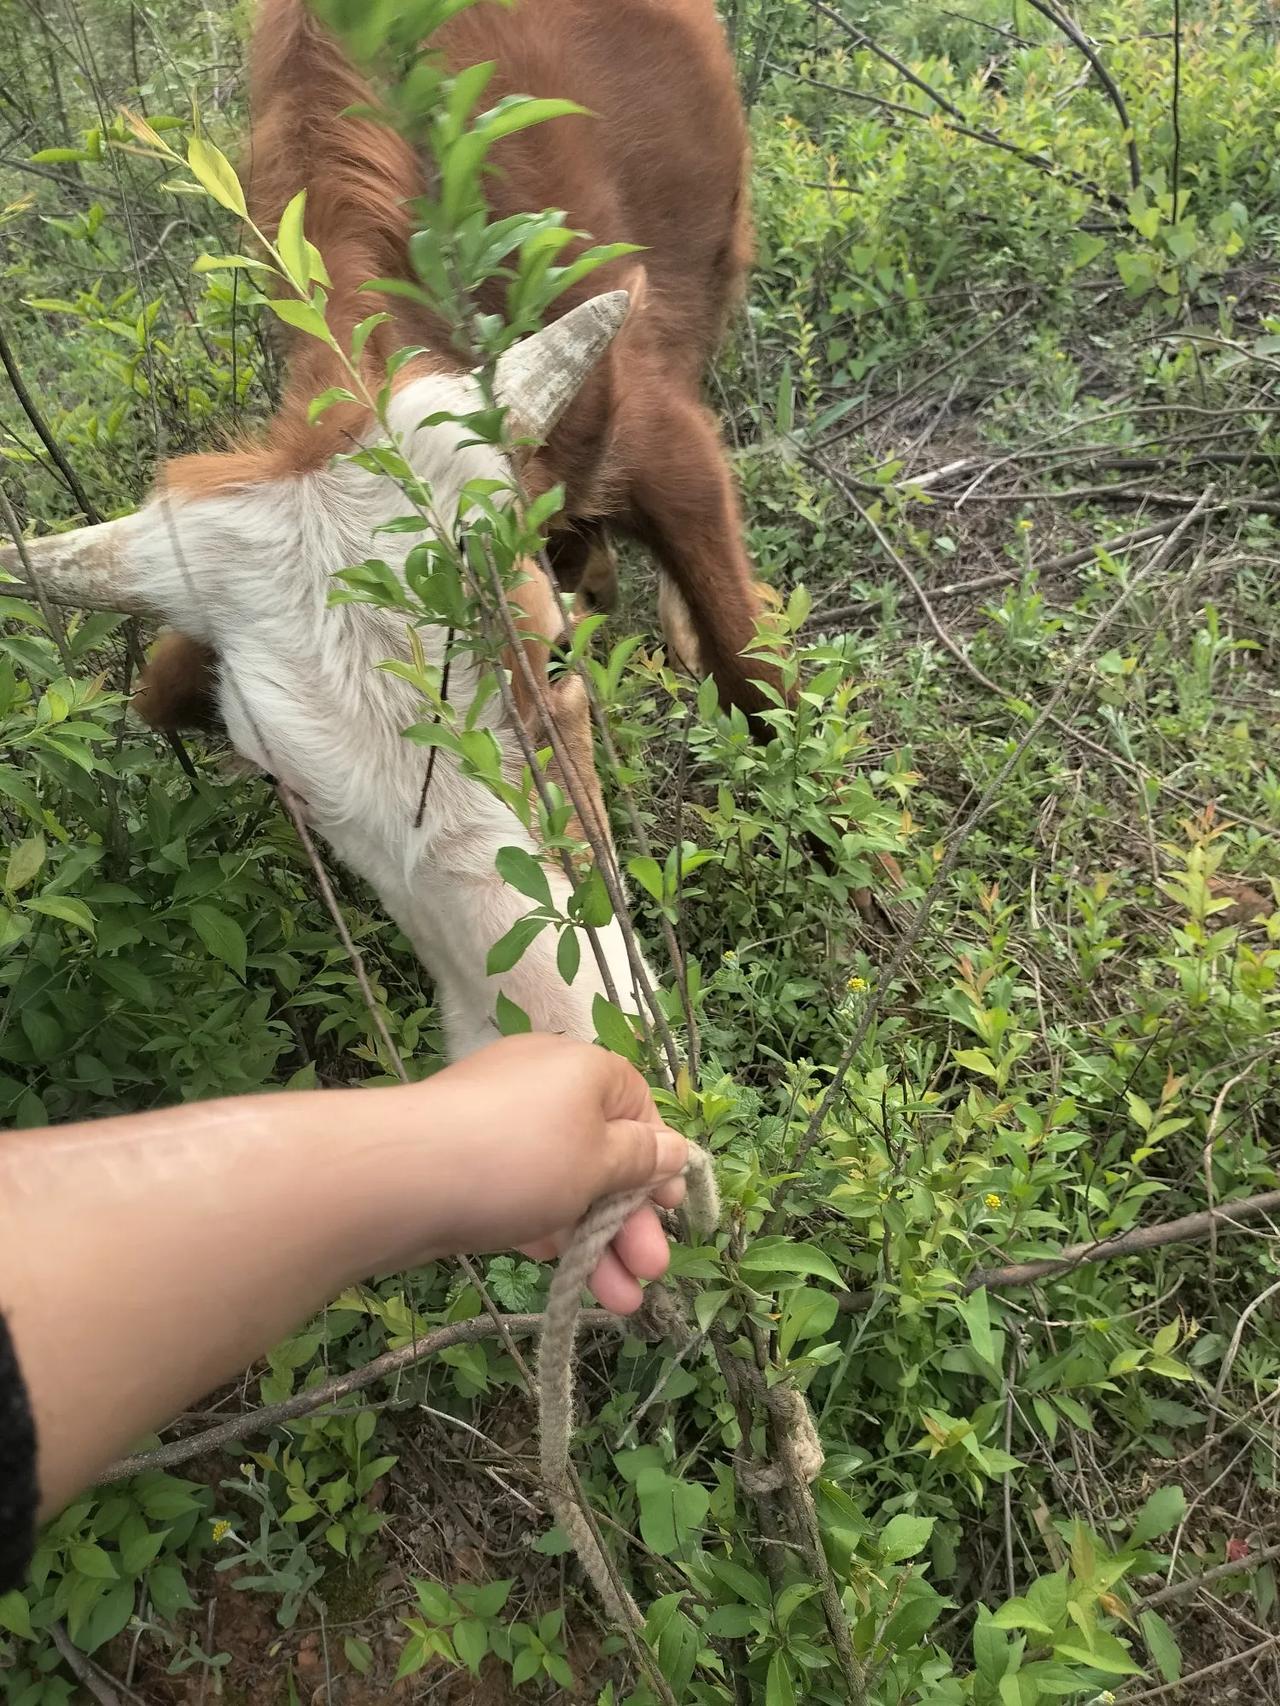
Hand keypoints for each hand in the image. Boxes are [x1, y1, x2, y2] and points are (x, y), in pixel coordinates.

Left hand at [406, 1034, 688, 1312]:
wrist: (399, 1177)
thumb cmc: (520, 1160)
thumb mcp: (599, 1161)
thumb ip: (641, 1159)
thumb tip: (673, 1149)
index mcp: (584, 1069)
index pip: (638, 1108)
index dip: (660, 1162)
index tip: (671, 1213)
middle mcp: (542, 1085)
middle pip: (602, 1153)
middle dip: (630, 1220)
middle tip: (648, 1273)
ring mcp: (499, 1123)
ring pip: (563, 1182)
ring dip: (594, 1241)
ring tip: (618, 1301)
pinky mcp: (465, 1161)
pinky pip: (522, 1193)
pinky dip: (547, 1229)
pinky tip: (565, 1278)